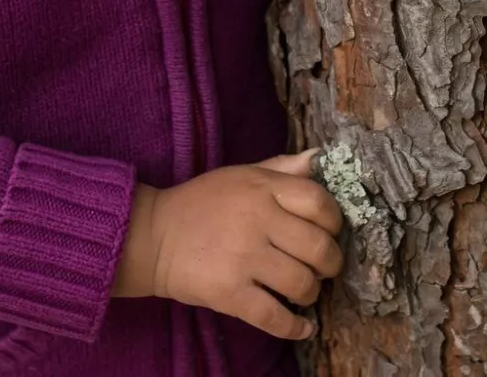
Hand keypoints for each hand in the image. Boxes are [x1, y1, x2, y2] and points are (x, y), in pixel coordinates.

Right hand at [112, 149, 345, 339]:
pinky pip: (275, 317)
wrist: (151, 236)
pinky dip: (295, 328)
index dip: (335, 221)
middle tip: (324, 269)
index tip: (331, 232)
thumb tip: (320, 157)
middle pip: (318, 248)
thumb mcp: (240, 174)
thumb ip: (281, 167)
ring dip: (311, 293)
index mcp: (262, 188)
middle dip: (330, 263)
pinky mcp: (229, 293)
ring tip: (304, 291)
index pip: (319, 202)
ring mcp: (243, 258)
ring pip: (301, 284)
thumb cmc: (201, 203)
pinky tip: (303, 327)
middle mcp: (257, 220)